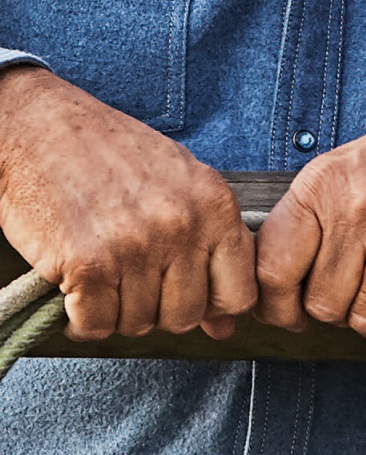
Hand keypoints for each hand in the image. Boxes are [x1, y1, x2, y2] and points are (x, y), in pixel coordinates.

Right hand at [0, 67, 257, 340]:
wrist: (36, 126)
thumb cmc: (106, 152)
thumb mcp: (176, 185)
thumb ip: (210, 250)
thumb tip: (225, 328)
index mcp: (214, 203)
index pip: (239, 294)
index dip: (209, 303)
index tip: (181, 290)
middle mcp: (182, 225)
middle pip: (185, 316)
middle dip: (156, 308)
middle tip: (129, 278)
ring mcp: (136, 246)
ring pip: (139, 324)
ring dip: (115, 310)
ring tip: (101, 272)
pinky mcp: (89, 265)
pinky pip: (96, 325)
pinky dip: (81, 318)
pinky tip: (76, 288)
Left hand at [253, 95, 365, 353]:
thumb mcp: (341, 171)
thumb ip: (306, 223)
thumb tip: (272, 291)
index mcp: (322, 186)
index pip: (274, 270)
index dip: (277, 307)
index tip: (290, 314)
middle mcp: (358, 208)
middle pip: (323, 305)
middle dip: (337, 312)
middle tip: (355, 294)